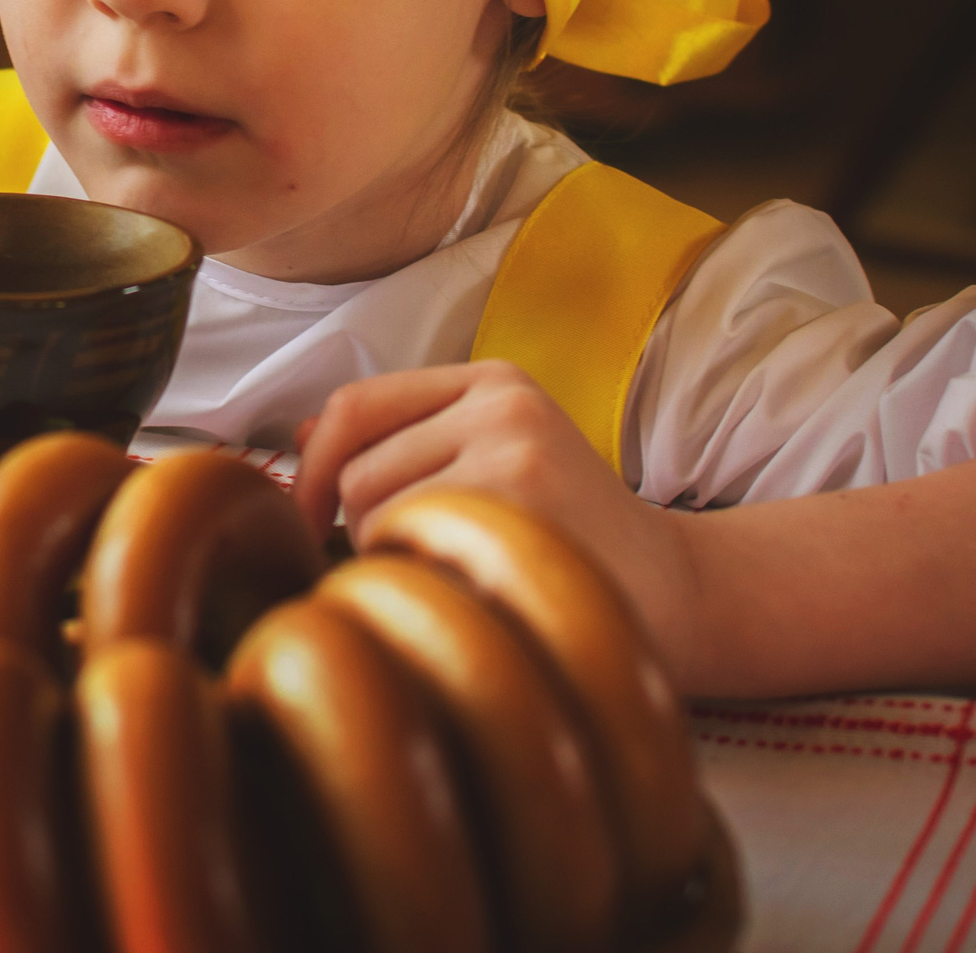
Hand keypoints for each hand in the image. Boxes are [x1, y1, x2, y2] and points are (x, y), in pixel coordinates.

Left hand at [294, 361, 700, 677]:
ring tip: (462, 573)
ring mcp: (514, 450)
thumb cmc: (566, 538)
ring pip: (373, 510)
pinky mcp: (521, 504)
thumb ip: (404, 444)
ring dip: (392, 560)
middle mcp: (503, 403)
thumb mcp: (494, 462)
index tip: (308, 519)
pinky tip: (472, 591)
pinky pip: (409, 545)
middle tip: (428, 562)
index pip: (357, 405)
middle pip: (357, 467)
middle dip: (364, 529)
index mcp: (493, 381)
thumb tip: (299, 439)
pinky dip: (419, 580)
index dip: (315, 468)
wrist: (676, 594)